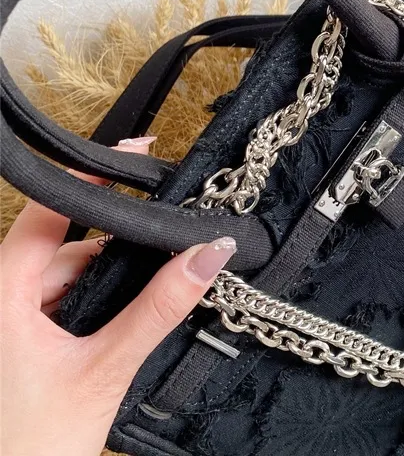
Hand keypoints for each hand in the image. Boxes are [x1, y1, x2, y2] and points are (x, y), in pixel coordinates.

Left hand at [0, 140, 235, 455]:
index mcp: (0, 294)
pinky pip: (56, 302)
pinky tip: (115, 325)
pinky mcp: (14, 339)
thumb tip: (206, 258)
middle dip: (116, 248)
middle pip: (64, 245)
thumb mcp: (104, 369)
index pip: (48, 210)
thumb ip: (158, 309)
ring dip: (105, 282)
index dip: (91, 175)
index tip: (133, 154)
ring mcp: (4, 320)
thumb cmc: (30, 447)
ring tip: (139, 305)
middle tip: (166, 246)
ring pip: (63, 276)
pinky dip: (90, 304)